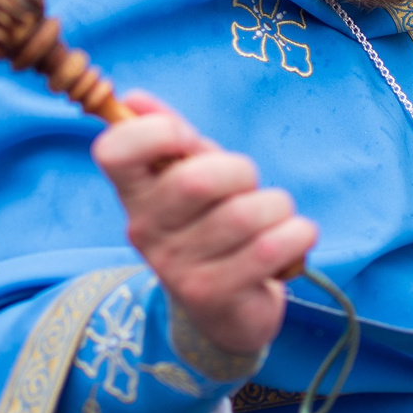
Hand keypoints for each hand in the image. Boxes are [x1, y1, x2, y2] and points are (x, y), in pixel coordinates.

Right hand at [91, 92, 312, 359]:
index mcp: (134, 194)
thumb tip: (134, 98)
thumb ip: (168, 136)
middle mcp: (144, 232)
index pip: (114, 152)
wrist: (224, 313)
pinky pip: (272, 248)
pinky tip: (293, 239)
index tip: (185, 139)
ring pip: (245, 214)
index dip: (155, 132)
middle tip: (247, 187)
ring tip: (274, 218)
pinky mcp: (215, 296)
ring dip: (277, 206)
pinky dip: (298, 234)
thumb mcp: (188, 177)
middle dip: (240, 171)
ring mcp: (177, 268)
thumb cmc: (208, 227)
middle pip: (196, 180)